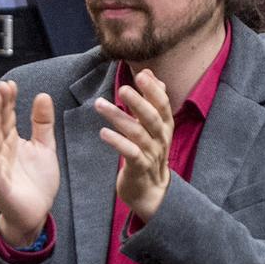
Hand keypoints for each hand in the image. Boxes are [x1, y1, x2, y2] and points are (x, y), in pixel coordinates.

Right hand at [0, 81, 58, 247]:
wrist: (35, 214)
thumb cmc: (37, 182)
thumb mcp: (45, 148)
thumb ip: (42, 124)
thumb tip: (42, 95)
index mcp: (11, 142)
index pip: (7, 116)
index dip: (9, 100)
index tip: (11, 83)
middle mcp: (1, 150)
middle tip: (0, 86)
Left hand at [94, 70, 173, 225]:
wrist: (150, 190)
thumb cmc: (150, 151)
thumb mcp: (154, 125)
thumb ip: (152, 99)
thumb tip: (149, 73)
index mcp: (164, 125)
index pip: (162, 104)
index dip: (153, 90)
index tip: (141, 75)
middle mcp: (161, 138)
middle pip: (151, 117)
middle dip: (138, 102)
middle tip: (122, 88)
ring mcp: (151, 153)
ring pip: (137, 133)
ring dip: (119, 118)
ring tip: (100, 105)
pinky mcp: (139, 168)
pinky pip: (130, 153)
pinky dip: (117, 142)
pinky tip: (103, 133)